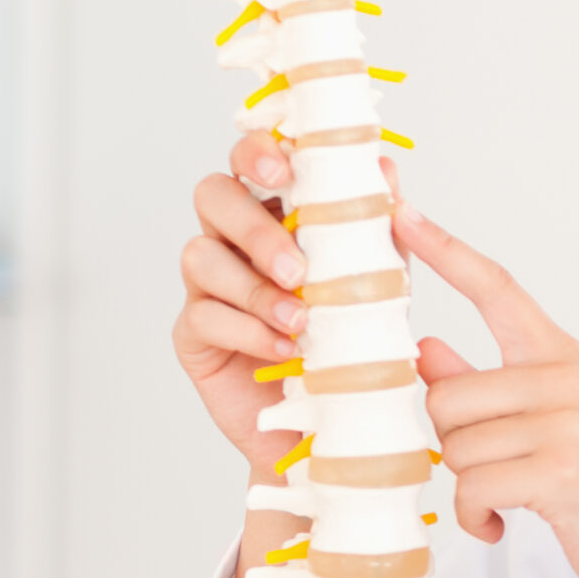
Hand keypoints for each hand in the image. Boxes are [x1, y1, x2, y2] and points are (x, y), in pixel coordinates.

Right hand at [172, 133, 394, 471]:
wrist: (335, 424)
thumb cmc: (350, 344)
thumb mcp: (376, 284)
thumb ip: (375, 229)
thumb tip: (384, 169)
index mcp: (274, 215)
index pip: (249, 162)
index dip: (257, 153)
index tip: (285, 170)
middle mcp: (233, 241)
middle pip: (213, 196)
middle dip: (252, 225)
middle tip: (296, 267)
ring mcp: (208, 286)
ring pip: (200, 256)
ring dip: (255, 287)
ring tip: (301, 319)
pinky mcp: (194, 334)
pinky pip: (204, 315)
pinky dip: (249, 330)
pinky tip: (285, 349)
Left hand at [403, 204, 578, 577]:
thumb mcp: (546, 428)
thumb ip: (483, 386)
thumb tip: (425, 349)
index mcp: (562, 358)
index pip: (497, 289)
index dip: (444, 249)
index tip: (399, 213)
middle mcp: (566, 378)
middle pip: (446, 396)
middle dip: (453, 447)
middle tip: (493, 473)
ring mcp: (567, 421)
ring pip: (454, 445)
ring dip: (468, 487)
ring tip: (506, 502)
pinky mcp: (559, 469)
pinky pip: (472, 487)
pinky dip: (476, 517)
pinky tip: (499, 527)